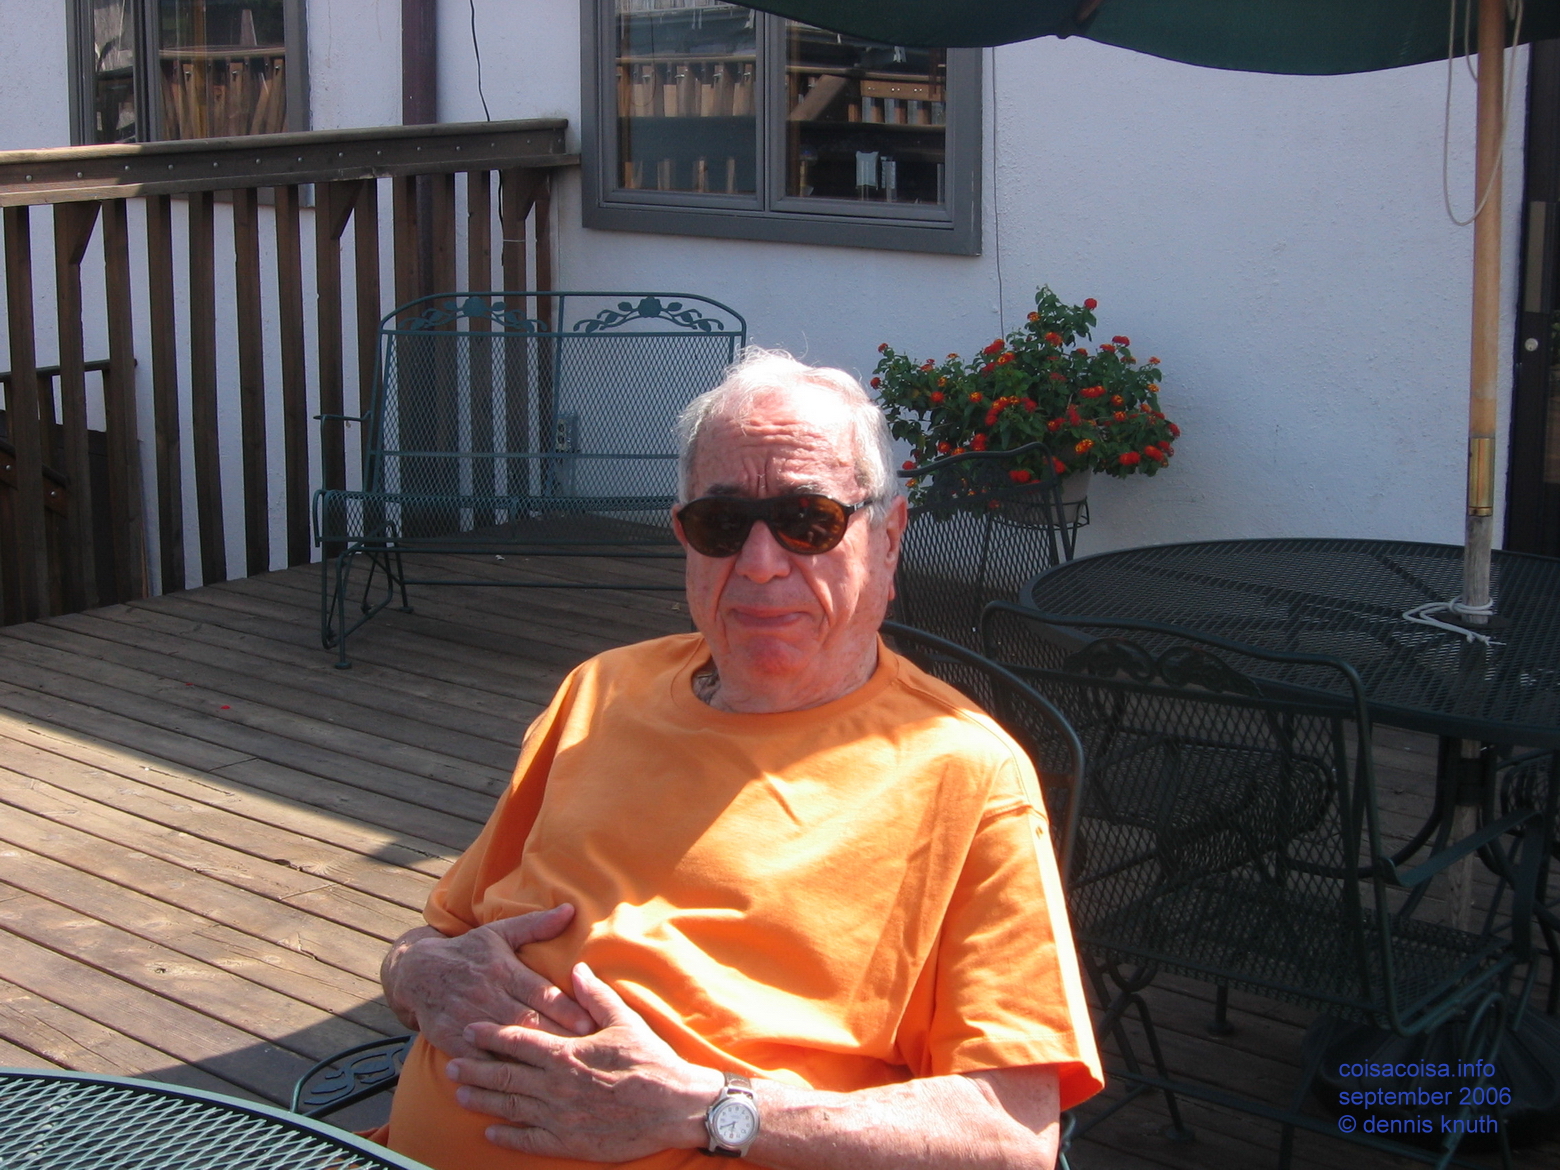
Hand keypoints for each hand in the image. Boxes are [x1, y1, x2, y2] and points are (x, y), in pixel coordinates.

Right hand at [381, 905, 593, 1057]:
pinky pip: (480, 1059)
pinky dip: (499, 1071)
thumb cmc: (468, 952)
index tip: (589, 1024)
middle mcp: (487, 995)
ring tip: (563, 1071)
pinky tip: (522, 1084)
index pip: (539, 992)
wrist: (417, 973)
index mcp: (502, 969)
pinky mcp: (452, 1040)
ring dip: (534, 1057)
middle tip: (587, 1053)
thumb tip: (570, 910)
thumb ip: (536, 925)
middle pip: (528, 1021)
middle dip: (557, 1037)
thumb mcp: (499, 933)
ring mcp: (469, 1019)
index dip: (564, 1009)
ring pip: (506, 1042)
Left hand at [447, 962, 722, 1160]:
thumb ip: (594, 996)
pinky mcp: (568, 1141)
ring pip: (509, 1106)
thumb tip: (576, 970)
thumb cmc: (650, 1061)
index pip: (518, 1041)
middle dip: (475, 1067)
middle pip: (504, 1074)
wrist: (674, 1105)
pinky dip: (506, 1136)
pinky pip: (528, 1139)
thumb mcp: (624, 1021)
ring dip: (483, 1099)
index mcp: (566, 1053)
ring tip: (460, 1093)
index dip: (490, 1034)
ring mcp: (559, 1116)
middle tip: (450, 1062)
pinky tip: (490, 1132)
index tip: (470, 1029)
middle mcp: (555, 1086)